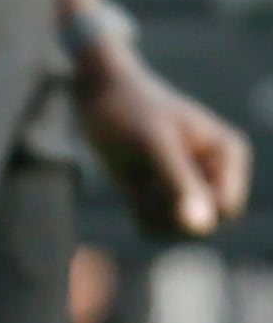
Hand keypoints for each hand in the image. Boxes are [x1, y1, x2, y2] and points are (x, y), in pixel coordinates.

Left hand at [78, 43, 250, 238]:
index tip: (156, 175)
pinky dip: (137, 211)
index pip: (224, 210)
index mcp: (228, 154)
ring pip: (177, 231)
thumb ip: (178, 182)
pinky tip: (129, 182)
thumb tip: (202, 227)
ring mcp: (192, 187)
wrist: (94, 91)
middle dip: (165, 207)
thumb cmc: (126, 109)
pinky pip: (156, 228)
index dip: (187, 204)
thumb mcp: (151, 143)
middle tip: (140, 172)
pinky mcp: (165, 197)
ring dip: (148, 209)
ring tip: (135, 173)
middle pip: (203, 225)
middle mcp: (217, 173)